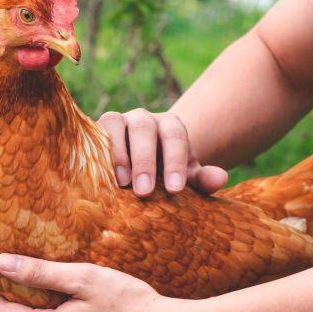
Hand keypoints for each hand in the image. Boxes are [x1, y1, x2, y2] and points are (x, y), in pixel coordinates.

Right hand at [98, 108, 229, 197]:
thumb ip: (203, 179)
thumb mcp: (186, 177)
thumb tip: (220, 178)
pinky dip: (96, 151)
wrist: (137, 164)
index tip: (176, 189)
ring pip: (115, 124)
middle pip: (144, 128)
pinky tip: (97, 176)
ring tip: (121, 184)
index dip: (176, 161)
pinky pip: (92, 133)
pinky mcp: (94, 130)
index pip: (175, 136)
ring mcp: (117, 121)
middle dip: (145, 161)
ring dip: (117, 153)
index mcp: (170, 127)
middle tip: (145, 192)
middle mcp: (143, 119)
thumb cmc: (165, 173)